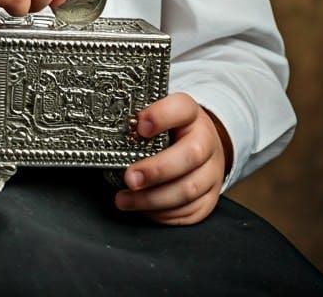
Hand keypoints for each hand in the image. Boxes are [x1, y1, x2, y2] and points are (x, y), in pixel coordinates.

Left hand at [114, 93, 232, 224]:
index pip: (182, 108)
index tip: (139, 126)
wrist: (204, 147)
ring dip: (153, 198)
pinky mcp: (210, 199)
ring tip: (125, 199)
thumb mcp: (161, 118)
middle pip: (190, 154)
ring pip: (189, 189)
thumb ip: (142, 122)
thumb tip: (110, 131)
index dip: (161, 116)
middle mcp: (207, 141)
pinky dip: (163, 214)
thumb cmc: (173, 132)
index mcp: (191, 115)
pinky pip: (189, 211)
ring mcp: (212, 171)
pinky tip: (143, 208)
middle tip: (129, 178)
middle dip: (156, 170)